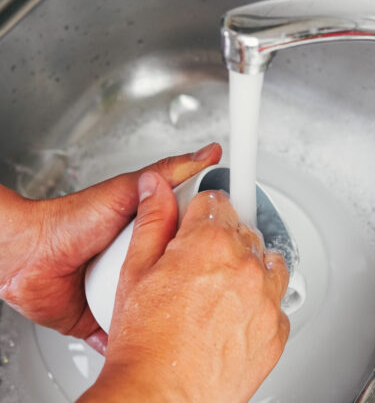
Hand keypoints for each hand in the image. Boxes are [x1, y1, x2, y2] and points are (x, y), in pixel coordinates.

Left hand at [0, 143, 221, 353]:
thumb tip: (207, 154)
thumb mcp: (129, 190)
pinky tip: (149, 342)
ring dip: (163, 316)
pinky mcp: (99, 318)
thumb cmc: (70, 219)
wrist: (25, 255)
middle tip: (207, 293)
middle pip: (173, 278)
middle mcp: (135, 263)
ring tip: (184, 320)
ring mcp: (118, 291)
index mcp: (147, 233)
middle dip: (188, 287)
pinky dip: (132, 342)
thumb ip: (168, 173)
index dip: (207, 246)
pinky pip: (122, 335)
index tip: (227, 252)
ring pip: (152, 309)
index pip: (187, 240)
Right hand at [78, 172, 289, 402]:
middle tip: (198, 265)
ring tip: (221, 289)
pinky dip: (260, 304)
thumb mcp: (134, 271)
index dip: (200, 211)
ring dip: (249, 268)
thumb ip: (152, 220)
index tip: (198, 219)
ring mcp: (266, 299)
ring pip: (268, 263)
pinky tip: (234, 316)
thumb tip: (156, 188)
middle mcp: (245, 267)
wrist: (161, 396)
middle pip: (243, 231)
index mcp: (210, 243)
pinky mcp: (277, 330)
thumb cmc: (146, 344)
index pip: (217, 201)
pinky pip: (277, 302)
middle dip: (222, 241)